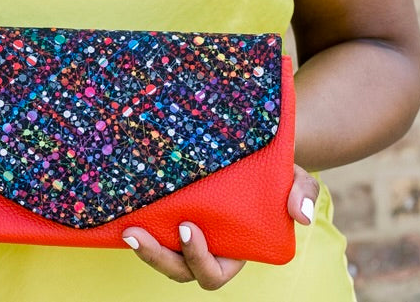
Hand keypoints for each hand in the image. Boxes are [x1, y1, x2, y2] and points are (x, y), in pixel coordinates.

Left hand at [121, 165, 318, 288]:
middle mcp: (206, 247)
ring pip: (160, 255)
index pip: (213, 272)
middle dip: (157, 257)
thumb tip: (301, 215)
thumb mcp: (296, 179)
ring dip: (142, 247)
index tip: (188, 228)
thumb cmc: (276, 171)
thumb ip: (300, 194)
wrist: (252, 148)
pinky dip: (137, 223)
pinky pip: (151, 229)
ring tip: (125, 227)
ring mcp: (182, 233)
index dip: (199, 258)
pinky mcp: (168, 214)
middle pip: (178, 269)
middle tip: (137, 234)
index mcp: (235, 250)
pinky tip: (118, 210)